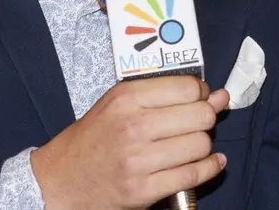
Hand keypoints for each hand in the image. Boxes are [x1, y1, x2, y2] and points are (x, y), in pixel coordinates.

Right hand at [31, 76, 230, 209]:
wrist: (60, 181)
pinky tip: (210, 162)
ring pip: (201, 145)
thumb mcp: (119, 105)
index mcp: (126, 98)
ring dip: (204, 145)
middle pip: (200, 116)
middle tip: (197, 123)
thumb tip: (218, 96)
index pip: (187, 88)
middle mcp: (132, 126)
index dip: (201, 93)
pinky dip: (209, 168)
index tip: (199, 99)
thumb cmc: (93, 139)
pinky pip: (193, 175)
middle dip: (206, 119)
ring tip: (192, 144)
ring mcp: (138, 161)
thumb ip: (167, 96)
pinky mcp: (143, 190)